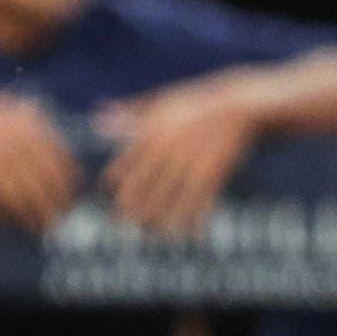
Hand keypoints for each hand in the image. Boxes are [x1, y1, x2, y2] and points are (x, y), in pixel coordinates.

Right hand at [0, 84, 81, 234]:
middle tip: (58, 221)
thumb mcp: (9, 110)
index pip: (60, 161)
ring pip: (23, 196)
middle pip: (46, 184)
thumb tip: (49, 143)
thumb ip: (31, 125)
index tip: (72, 198)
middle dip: (55, 207)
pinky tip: (6, 222)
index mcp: (30, 129)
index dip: (69, 183)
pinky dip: (2, 213)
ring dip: (32, 216)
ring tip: (36, 229)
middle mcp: (18, 144)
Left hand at [97, 81, 258, 236]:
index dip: (115, 190)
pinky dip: (193, 220)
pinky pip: (197, 202)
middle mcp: (164, 151)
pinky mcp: (211, 171)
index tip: (115, 202)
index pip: (121, 170)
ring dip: (160, 222)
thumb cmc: (196, 103)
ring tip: (156, 234)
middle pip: (139, 191)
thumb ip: (129, 112)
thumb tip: (97, 118)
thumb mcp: (160, 101)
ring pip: (166, 202)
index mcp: (148, 135)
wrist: (239, 104)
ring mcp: (187, 162)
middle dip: (131, 212)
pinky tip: (190, 234)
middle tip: (128, 226)